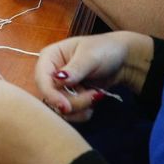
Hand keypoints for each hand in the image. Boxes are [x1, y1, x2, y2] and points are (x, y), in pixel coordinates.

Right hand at [35, 33, 154, 121]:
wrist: (122, 60)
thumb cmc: (104, 50)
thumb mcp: (90, 56)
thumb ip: (75, 69)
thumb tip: (58, 79)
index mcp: (50, 57)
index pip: (42, 79)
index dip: (51, 95)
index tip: (65, 107)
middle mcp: (51, 74)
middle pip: (51, 97)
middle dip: (73, 101)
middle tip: (93, 95)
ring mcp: (60, 88)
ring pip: (60, 108)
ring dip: (80, 107)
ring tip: (97, 94)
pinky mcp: (69, 99)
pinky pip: (70, 114)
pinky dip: (84, 112)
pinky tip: (95, 99)